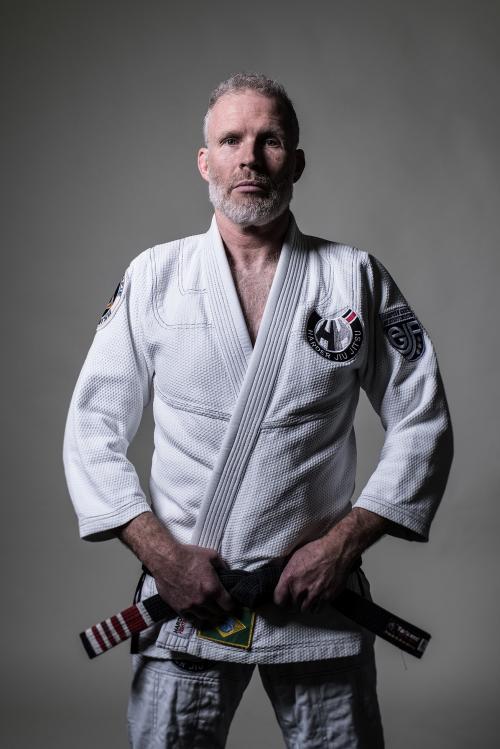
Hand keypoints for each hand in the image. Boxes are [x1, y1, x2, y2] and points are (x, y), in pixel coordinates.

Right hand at [118, 512, 233, 627]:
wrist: (166, 559)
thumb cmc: (189, 555)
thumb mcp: (211, 555)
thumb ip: (222, 566)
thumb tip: (227, 573)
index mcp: (213, 588)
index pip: (228, 606)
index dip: (232, 605)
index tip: (231, 603)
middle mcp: (203, 601)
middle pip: (218, 614)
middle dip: (221, 611)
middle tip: (221, 607)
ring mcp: (190, 606)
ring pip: (205, 618)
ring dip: (209, 615)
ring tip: (211, 611)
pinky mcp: (178, 608)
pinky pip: (191, 619)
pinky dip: (196, 616)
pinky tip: (198, 612)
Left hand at [273, 537, 350, 613]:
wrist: (337, 551)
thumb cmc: (318, 550)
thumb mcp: (295, 557)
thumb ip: (288, 572)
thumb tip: (284, 579)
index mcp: (290, 577)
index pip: (278, 599)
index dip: (280, 600)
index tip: (283, 599)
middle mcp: (300, 588)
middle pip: (292, 606)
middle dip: (294, 601)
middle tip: (297, 596)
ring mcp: (313, 594)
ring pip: (304, 609)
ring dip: (305, 604)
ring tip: (307, 597)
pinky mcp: (326, 598)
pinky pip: (317, 609)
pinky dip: (316, 606)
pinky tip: (316, 599)